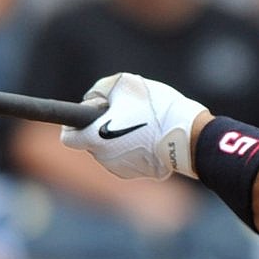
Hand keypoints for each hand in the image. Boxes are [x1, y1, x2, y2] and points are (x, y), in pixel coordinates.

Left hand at [60, 72, 206, 182]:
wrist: (190, 136)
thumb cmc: (155, 107)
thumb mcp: (123, 84)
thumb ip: (98, 91)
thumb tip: (92, 102)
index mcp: (96, 137)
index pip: (68, 138)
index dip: (73, 125)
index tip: (86, 117)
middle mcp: (105, 158)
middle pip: (91, 143)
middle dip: (99, 129)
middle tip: (121, 114)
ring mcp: (122, 169)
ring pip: (110, 152)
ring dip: (117, 138)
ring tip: (139, 124)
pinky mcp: (140, 174)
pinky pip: (128, 159)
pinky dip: (133, 149)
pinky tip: (149, 137)